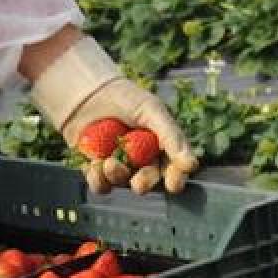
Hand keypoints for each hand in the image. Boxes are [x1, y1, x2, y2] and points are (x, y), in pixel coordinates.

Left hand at [27, 32, 198, 194]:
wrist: (87, 92)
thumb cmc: (124, 97)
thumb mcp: (152, 110)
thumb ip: (171, 136)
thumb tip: (190, 164)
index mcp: (161, 145)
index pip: (174, 167)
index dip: (176, 178)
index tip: (173, 184)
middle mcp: (142, 159)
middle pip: (150, 180)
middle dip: (145, 183)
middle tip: (138, 184)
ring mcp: (119, 165)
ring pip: (123, 183)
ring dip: (118, 176)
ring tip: (109, 162)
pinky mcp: (97, 169)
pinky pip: (101, 185)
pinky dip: (98, 180)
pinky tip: (95, 165)